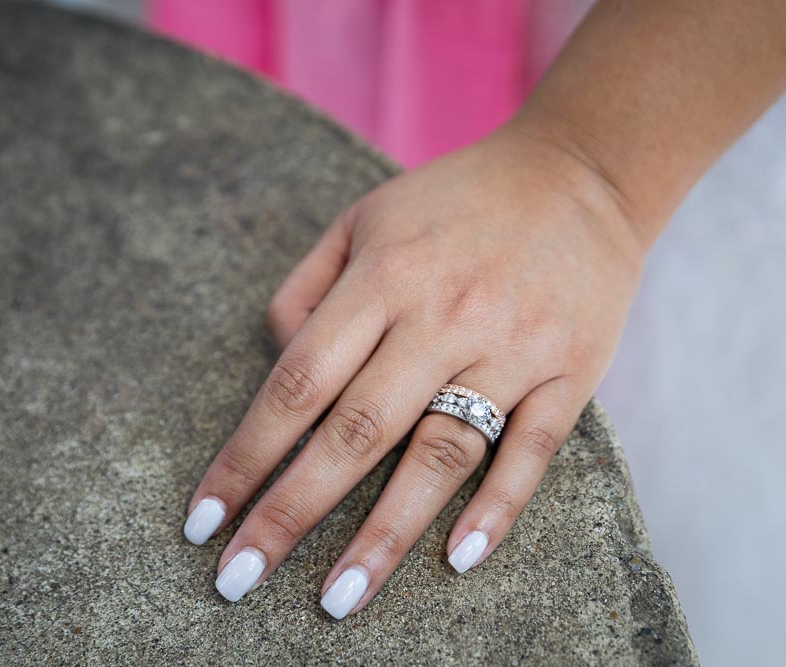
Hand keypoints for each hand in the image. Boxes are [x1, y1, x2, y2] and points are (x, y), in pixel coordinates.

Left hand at [182, 120, 646, 617]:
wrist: (580, 173)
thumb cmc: (456, 202)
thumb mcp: (365, 218)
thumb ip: (307, 289)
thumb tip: (278, 368)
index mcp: (384, 276)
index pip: (297, 383)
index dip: (246, 455)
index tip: (205, 518)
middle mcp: (442, 316)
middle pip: (355, 431)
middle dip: (290, 511)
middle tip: (239, 579)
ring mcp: (510, 348)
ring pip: (440, 453)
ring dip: (385, 532)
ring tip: (338, 599)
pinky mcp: (567, 371)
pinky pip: (532, 450)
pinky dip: (497, 508)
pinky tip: (456, 559)